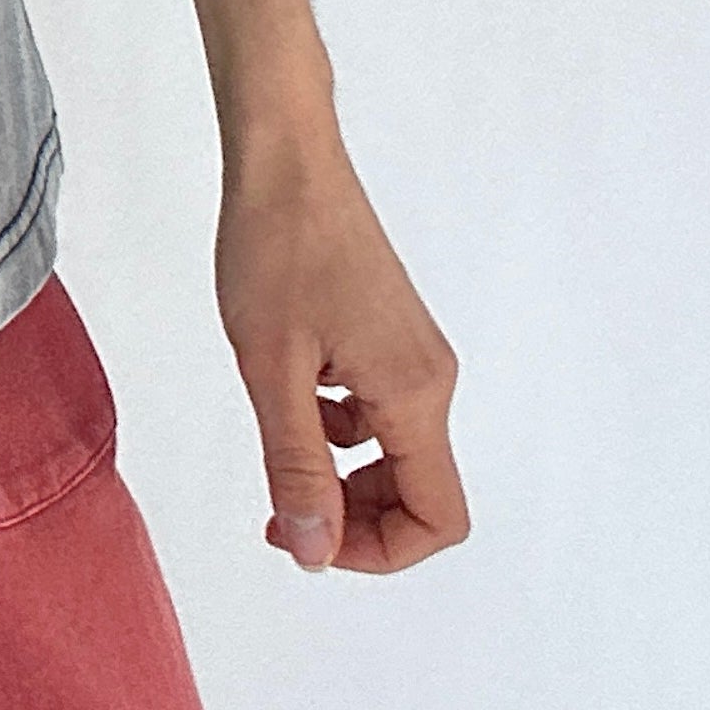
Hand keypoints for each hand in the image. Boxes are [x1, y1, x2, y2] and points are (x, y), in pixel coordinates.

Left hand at [215, 131, 467, 575]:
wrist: (285, 158)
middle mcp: (430, 378)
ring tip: (276, 434)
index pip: (438, 519)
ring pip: (394, 453)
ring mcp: (412, 354)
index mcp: (414, 393)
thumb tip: (314, 552)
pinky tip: (289, 388)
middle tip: (276, 505)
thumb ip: (297, 466)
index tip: (302, 532)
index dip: (375, 551)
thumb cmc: (276, 249)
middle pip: (419, 493)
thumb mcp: (272, 370)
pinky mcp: (388, 334)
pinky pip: (377, 411)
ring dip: (340, 472)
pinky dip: (336, 425)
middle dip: (352, 518)